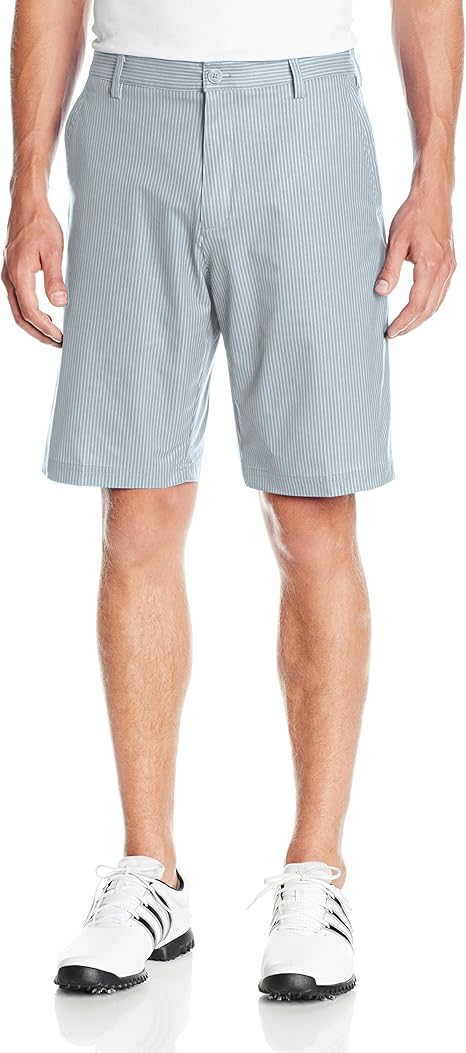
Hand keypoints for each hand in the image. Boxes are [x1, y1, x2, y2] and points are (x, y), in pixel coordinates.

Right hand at [2, 195, 66, 344]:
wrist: (27, 205)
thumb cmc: (40, 224)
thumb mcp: (54, 250)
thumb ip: (55, 279)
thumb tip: (59, 303)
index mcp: (19, 273)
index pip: (30, 311)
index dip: (45, 328)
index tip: (60, 337)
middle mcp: (9, 277)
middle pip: (20, 317)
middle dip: (38, 334)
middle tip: (57, 343)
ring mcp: (8, 275)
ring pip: (17, 310)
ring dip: (34, 326)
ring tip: (52, 334)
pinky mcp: (11, 273)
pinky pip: (17, 300)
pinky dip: (29, 313)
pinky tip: (44, 315)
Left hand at [374, 184, 455, 338]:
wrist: (434, 196)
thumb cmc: (414, 214)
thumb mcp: (396, 241)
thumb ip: (389, 269)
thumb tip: (380, 292)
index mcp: (431, 265)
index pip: (416, 304)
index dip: (403, 322)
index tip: (390, 331)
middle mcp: (444, 270)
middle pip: (428, 309)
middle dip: (410, 325)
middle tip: (393, 333)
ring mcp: (450, 268)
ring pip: (436, 304)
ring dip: (420, 318)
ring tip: (403, 326)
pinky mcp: (450, 265)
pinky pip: (441, 294)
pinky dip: (429, 306)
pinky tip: (417, 310)